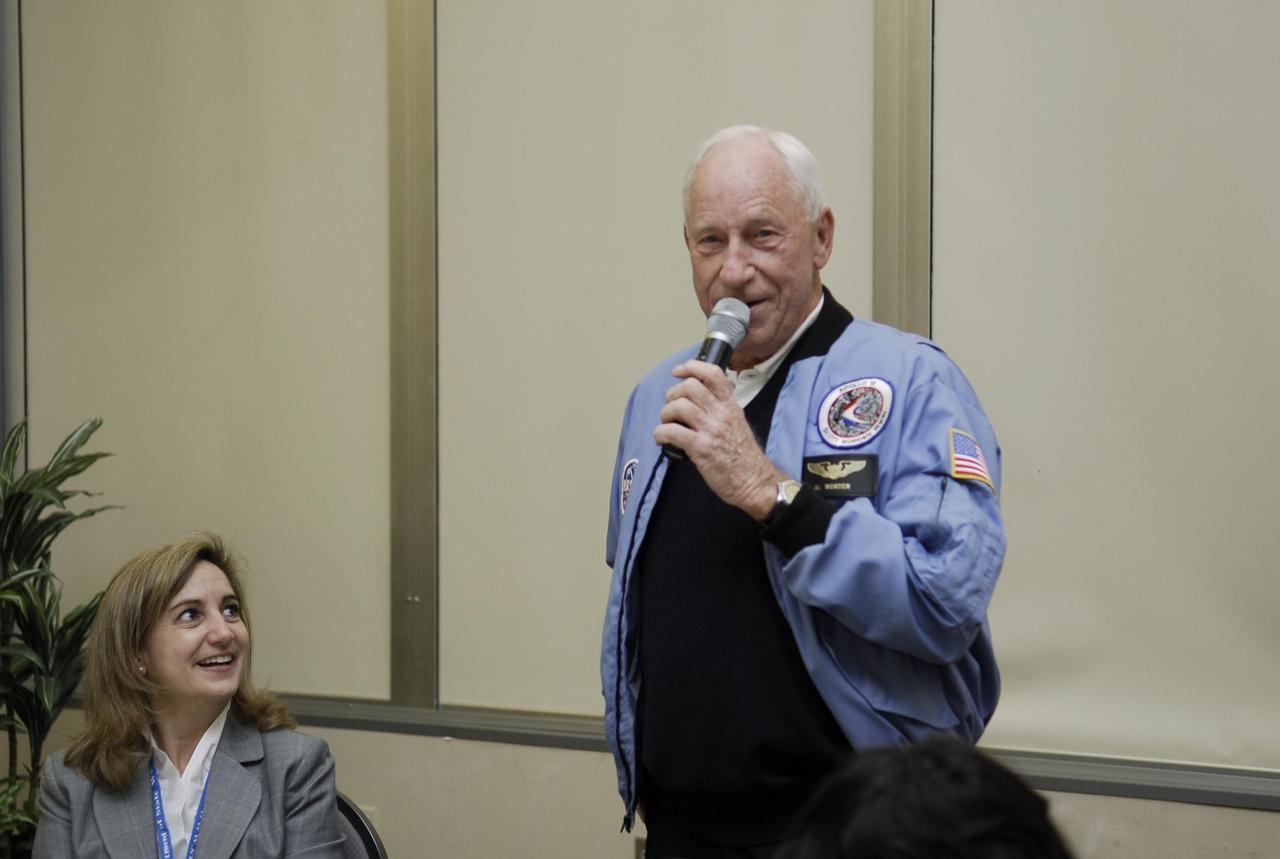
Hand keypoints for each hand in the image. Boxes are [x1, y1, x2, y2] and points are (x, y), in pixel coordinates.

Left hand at [653, 360, 783, 519]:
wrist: (754, 482)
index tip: (678, 372)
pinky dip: (660, 433)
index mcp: (731, 406)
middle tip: (671, 407)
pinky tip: (662, 439)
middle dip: (673, 394)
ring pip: (679, 406)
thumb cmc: (744, 458)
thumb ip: (720, 410)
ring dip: (665, 414)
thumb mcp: (738, 423)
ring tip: (667, 423)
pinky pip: (672, 431)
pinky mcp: (701, 448)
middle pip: (690, 387)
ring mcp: (711, 430)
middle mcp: (721, 414)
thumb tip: (696, 403)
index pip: (713, 373)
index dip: (691, 367)